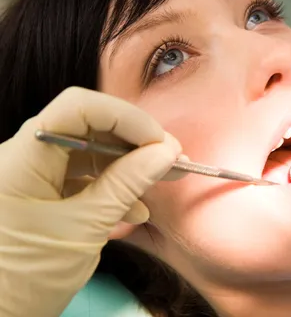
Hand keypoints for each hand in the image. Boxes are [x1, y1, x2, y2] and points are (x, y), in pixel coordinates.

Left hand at [0, 87, 181, 316]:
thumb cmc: (25, 277)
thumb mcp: (84, 229)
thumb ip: (126, 184)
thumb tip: (165, 153)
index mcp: (23, 159)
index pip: (78, 108)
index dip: (124, 117)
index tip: (159, 142)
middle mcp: (24, 158)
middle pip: (88, 128)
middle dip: (135, 142)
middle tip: (173, 160)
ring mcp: (32, 177)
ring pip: (89, 153)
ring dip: (129, 166)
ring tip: (162, 182)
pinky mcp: (40, 195)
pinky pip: (81, 178)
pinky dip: (111, 188)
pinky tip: (134, 209)